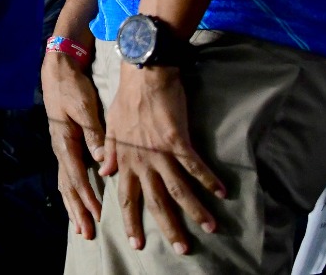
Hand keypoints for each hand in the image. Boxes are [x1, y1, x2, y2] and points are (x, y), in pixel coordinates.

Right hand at [42, 48, 105, 239]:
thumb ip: (94, 134)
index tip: (97, 214)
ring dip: (73, 206)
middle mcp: (60, 148)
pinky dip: (71, 192)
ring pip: (65, 183)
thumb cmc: (73, 87)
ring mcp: (60, 147)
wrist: (58, 70)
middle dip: (77, 210)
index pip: (76, 176)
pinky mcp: (65, 144)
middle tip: (86, 233)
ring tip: (80, 226)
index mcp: (64, 141)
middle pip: (68, 186)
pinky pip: (67, 175)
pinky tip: (76, 201)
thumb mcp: (84, 108)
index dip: (87, 196)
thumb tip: (102, 161)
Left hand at [100, 63, 224, 253]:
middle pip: (155, 201)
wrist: (143, 75)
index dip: (131, 220)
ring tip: (210, 227)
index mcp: (125, 158)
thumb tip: (104, 172)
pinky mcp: (177, 140)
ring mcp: (160, 151)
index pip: (127, 196)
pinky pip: (195, 165)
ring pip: (178, 188)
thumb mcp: (111, 127)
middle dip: (169, 227)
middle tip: (182, 249)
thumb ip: (108, 151)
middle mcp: (141, 160)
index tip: (136, 243)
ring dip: (195, 210)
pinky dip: (208, 180)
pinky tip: (222, 192)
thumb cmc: (128, 99)